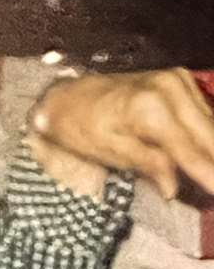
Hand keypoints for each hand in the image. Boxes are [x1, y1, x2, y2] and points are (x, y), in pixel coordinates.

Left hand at [32, 69, 213, 199]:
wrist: (68, 96)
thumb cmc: (82, 126)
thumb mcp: (109, 151)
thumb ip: (148, 165)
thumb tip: (173, 189)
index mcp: (149, 108)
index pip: (190, 150)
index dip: (210, 175)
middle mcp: (168, 88)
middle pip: (210, 135)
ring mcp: (176, 79)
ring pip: (211, 123)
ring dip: (213, 148)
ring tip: (209, 173)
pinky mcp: (180, 78)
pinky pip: (205, 112)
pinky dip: (208, 132)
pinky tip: (207, 152)